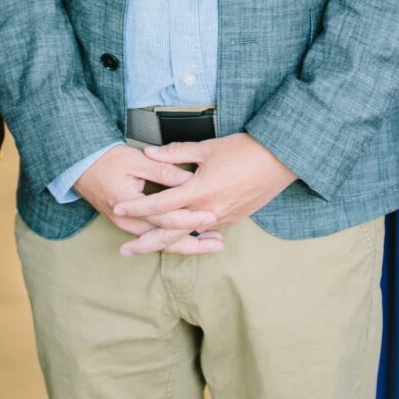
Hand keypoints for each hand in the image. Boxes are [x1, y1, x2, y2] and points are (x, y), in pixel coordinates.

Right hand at [75, 145, 221, 255]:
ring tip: (212, 245)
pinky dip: (175, 241)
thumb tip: (189, 178)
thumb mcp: (136, 160)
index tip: (211, 215)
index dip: (189, 218)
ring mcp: (129, 226)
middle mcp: (129, 222)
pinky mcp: (130, 226)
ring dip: (187, 246)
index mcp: (130, 205)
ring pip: (161, 243)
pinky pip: (155, 239)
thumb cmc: (107, 160)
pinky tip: (193, 240)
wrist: (80, 167)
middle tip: (219, 243)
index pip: (165, 218)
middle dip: (194, 244)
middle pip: (166, 240)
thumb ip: (163, 170)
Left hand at [113, 134, 295, 252]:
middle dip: (145, 243)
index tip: (118, 208)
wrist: (280, 162)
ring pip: (187, 237)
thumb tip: (149, 152)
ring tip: (146, 248)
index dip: (137, 208)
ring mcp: (220, 219)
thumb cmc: (245, 150)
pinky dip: (187, 237)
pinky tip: (177, 239)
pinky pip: (203, 232)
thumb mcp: (207, 148)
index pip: (160, 205)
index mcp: (199, 191)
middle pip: (169, 234)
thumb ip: (175, 153)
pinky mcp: (231, 220)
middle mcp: (207, 211)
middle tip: (124, 250)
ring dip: (165, 243)